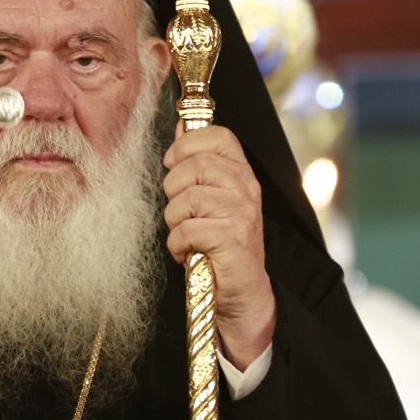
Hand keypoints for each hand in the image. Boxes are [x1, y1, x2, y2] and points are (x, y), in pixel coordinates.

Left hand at [163, 124, 274, 367]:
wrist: (240, 293)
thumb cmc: (220, 245)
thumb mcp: (211, 198)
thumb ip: (199, 162)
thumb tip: (181, 126)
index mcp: (241, 174)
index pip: (219, 136)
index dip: (188, 144)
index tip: (174, 163)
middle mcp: (246, 188)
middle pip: (195, 164)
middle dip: (174, 190)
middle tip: (181, 212)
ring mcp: (242, 212)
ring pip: (186, 198)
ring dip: (175, 221)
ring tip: (187, 235)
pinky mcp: (232, 238)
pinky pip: (186, 229)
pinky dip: (178, 245)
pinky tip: (188, 252)